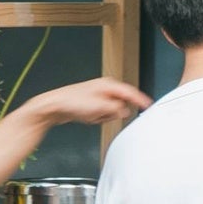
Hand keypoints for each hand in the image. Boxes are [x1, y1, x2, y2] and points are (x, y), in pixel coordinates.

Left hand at [19, 78, 149, 131]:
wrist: (53, 106)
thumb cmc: (71, 102)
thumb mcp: (99, 107)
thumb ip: (117, 109)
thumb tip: (125, 112)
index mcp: (108, 85)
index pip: (131, 92)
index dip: (141, 100)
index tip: (149, 106)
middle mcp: (105, 89)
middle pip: (122, 104)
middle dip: (114, 113)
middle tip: (102, 114)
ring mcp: (98, 97)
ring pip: (112, 111)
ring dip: (104, 116)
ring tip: (92, 115)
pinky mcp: (92, 104)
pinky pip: (102, 114)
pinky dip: (97, 118)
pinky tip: (88, 117)